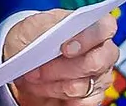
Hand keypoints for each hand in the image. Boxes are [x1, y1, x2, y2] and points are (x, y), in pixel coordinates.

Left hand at [3, 10, 119, 105]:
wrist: (21, 68)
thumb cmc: (30, 43)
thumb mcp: (27, 29)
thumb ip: (42, 27)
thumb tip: (54, 34)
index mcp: (90, 26)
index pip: (104, 27)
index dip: (87, 38)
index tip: (64, 48)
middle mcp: (100, 51)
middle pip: (98, 61)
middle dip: (65, 68)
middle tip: (38, 70)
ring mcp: (99, 76)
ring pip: (85, 85)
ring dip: (55, 85)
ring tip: (34, 79)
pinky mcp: (92, 97)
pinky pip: (84, 103)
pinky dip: (62, 99)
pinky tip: (47, 91)